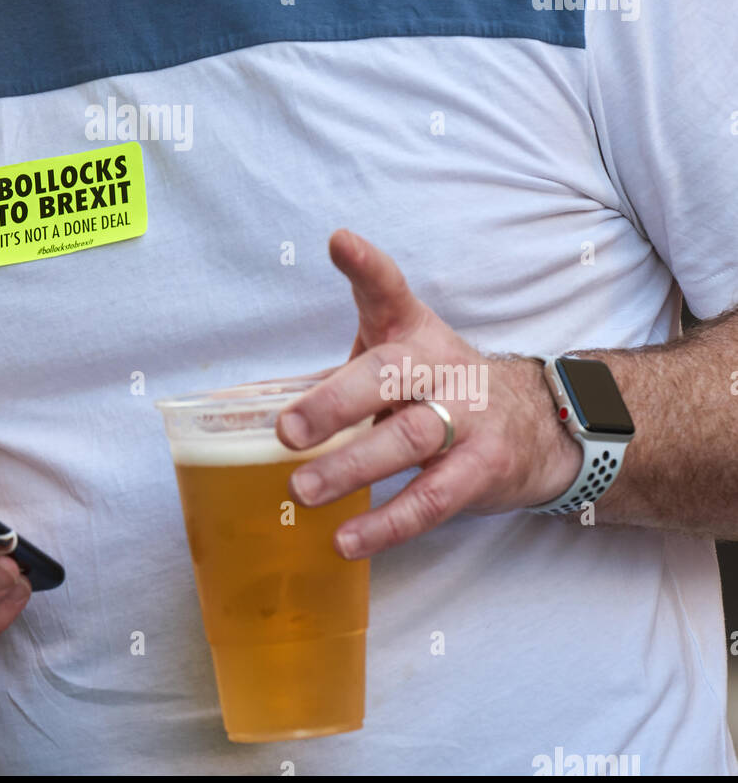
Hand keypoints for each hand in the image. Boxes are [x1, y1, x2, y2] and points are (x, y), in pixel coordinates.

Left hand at [276, 230, 581, 558]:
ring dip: (353, 467)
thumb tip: (244, 409)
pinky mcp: (483, 469)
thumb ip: (332, 381)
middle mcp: (440, 366)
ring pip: (410, 438)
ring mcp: (468, 416)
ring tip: (303, 491)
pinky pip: (432, 499)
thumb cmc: (439, 390)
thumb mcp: (394, 365)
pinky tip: (348, 540)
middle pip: (390, 374)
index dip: (366, 266)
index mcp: (411, 331)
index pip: (388, 290)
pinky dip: (387, 523)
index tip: (340, 242)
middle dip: (335, 402)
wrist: (538, 425)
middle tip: (287, 432)